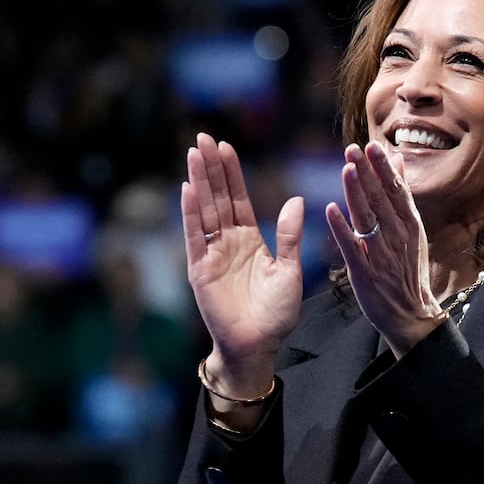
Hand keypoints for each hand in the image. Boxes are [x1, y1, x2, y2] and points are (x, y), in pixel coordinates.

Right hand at [182, 132, 304, 394]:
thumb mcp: (290, 271)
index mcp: (250, 241)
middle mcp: (227, 243)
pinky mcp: (201, 270)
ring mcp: (211, 255)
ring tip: (193, 153)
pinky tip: (188, 189)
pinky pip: (195, 237)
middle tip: (203, 137)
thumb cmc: (276, 314)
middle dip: (210, 168)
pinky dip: (190, 214)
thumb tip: (296, 200)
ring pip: (204, 211)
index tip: (225, 147)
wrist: (259, 346)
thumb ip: (291, 236)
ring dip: (199, 182)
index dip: (232, 174)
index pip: (238, 199)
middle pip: (217, 198)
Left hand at [324, 141, 444, 356]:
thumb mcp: (413, 231)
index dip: (384, 168)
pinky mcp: (365, 273)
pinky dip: (342, 228)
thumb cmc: (409, 271)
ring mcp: (381, 255)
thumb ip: (402, 196)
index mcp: (410, 225)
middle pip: (381, 199)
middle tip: (354, 148)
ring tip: (346, 168)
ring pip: (368, 218)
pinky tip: (331, 209)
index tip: (372, 147)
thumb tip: (398, 161)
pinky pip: (352, 247)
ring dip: (357, 193)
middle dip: (368, 173)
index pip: (397, 191)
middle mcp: (398, 237)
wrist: (411, 315)